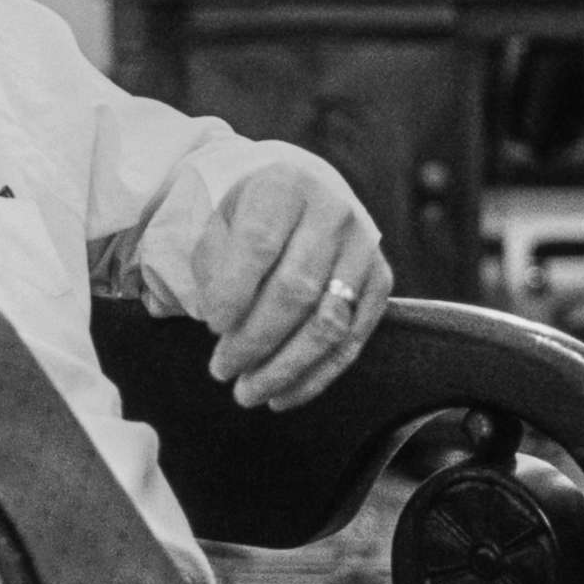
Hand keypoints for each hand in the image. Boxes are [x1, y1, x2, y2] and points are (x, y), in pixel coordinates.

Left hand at [191, 159, 392, 411]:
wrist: (303, 195)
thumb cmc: (248, 217)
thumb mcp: (219, 221)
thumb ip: (207, 264)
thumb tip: (203, 319)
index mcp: (284, 187)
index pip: (259, 243)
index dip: (234, 290)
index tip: (212, 325)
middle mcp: (332, 213)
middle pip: (296, 289)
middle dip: (255, 339)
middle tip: (221, 370)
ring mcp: (363, 249)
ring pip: (328, 322)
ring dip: (285, 367)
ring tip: (248, 392)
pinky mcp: (380, 281)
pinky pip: (351, 340)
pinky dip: (316, 376)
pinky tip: (282, 396)